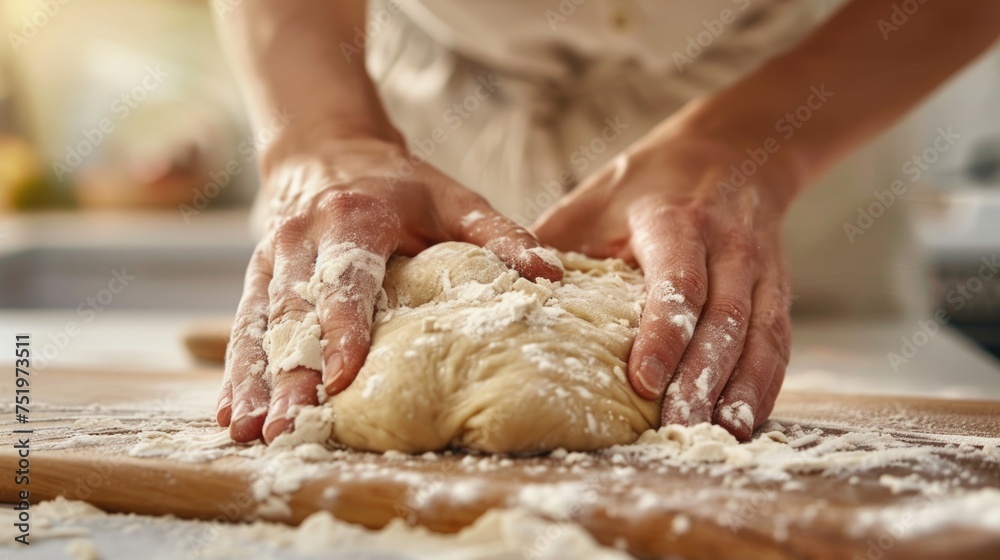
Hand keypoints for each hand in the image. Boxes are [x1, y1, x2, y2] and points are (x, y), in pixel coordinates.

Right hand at [216, 138, 563, 443]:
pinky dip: (236, 372)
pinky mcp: (257, 278)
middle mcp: (303, 240)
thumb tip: (550, 275)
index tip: (343, 379)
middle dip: (291, 373)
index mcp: (354, 217)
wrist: (325, 150)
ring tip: (251, 432)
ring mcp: (272, 261)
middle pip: (294, 313)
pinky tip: (232, 414)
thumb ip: (498, 235)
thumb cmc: (399, 184)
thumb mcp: (452, 198)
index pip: (348, 279)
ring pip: (260, 325)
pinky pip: (243, 327)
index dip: (344, 329)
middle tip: (289, 426)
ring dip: (254, 382)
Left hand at [533, 121, 795, 439]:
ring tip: (717, 436)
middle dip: (702, 379)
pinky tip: (746, 421)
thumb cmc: (648, 181)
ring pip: (759, 335)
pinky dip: (765, 384)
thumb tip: (502, 293)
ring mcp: (760, 268)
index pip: (677, 281)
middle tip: (676, 428)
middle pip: (723, 319)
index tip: (643, 382)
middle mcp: (728, 244)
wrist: (733, 150)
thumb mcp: (594, 198)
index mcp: (676, 220)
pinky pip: (778, 342)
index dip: (663, 334)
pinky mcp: (778, 288)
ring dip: (741, 391)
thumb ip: (554, 244)